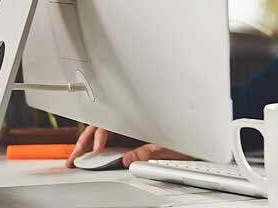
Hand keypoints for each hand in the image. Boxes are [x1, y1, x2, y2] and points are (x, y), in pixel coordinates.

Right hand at [65, 125, 192, 167]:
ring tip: (76, 159)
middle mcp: (134, 121)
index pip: (110, 122)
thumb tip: (128, 159)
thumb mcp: (169, 146)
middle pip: (102, 127)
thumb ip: (149, 152)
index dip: (99, 136)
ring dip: (88, 144)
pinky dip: (98, 147)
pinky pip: (111, 139)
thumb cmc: (189, 136)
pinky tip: (90, 157)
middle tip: (74, 159)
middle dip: (85, 141)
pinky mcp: (134, 137)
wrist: (203, 138)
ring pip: (104, 132)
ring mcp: (133, 128)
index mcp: (139, 118)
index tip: (96, 150)